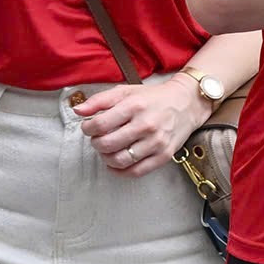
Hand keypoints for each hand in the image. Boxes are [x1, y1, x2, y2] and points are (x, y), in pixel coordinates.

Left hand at [75, 78, 206, 176]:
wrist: (186, 104)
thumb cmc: (152, 97)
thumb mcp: (126, 91)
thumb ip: (100, 100)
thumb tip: (78, 110)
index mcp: (134, 106)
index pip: (100, 124)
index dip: (88, 129)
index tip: (88, 128)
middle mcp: (145, 125)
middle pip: (108, 144)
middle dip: (96, 144)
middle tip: (97, 140)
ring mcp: (156, 142)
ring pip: (120, 160)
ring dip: (106, 158)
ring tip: (106, 151)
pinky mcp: (163, 156)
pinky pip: (136, 171)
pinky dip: (120, 171)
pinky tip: (115, 164)